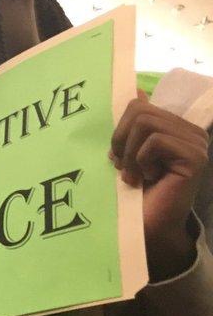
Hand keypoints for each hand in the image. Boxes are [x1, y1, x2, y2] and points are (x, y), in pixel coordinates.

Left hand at [111, 93, 209, 279]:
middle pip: (140, 111)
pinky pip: (155, 141)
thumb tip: (137, 90)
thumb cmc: (133, 191)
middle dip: (121, 140)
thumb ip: (132, 124)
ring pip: (146, 124)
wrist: (145, 226)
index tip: (118, 156)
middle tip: (124, 167)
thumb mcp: (126, 152)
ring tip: (135, 175)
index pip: (139, 105)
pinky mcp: (195, 156)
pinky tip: (148, 179)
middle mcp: (191, 132)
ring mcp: (196, 143)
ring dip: (130, 153)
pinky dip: (141, 161)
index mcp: (176, 128)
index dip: (120, 130)